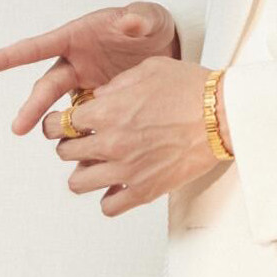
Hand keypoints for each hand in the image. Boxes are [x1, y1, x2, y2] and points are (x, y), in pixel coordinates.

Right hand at [0, 1, 180, 134]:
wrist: (169, 46)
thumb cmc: (151, 25)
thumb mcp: (147, 17)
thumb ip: (138, 19)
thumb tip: (130, 20)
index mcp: (75, 38)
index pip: (34, 48)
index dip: (3, 58)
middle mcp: (74, 62)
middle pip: (46, 86)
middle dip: (32, 106)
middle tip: (19, 128)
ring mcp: (85, 84)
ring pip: (62, 108)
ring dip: (55, 126)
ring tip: (56, 145)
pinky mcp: (99, 102)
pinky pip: (84, 120)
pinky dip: (82, 135)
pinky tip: (83, 153)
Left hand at [41, 57, 228, 216]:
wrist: (221, 114)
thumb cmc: (191, 89)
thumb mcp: (148, 69)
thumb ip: (116, 84)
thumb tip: (99, 97)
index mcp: (107, 111)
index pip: (59, 124)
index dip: (55, 123)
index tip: (58, 124)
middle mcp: (111, 143)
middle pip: (65, 152)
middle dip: (70, 143)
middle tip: (81, 139)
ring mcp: (125, 170)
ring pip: (78, 183)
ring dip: (84, 171)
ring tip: (96, 163)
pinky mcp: (143, 190)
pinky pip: (108, 207)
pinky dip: (108, 197)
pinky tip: (117, 183)